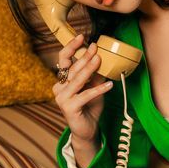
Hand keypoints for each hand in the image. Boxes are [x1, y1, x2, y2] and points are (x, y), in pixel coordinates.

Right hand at [53, 33, 112, 164]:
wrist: (87, 130)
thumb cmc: (90, 108)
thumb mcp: (95, 88)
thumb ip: (96, 75)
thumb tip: (103, 57)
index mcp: (63, 81)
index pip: (63, 60)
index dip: (71, 47)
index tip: (82, 37)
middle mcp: (59, 88)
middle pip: (72, 68)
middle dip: (84, 57)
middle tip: (95, 48)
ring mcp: (62, 98)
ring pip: (77, 80)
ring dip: (89, 69)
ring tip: (99, 60)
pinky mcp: (69, 108)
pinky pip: (85, 95)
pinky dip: (98, 90)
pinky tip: (109, 85)